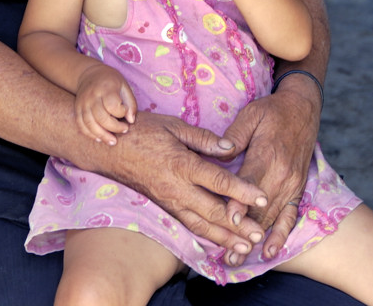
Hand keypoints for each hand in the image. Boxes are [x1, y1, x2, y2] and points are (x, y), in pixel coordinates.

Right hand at [75, 62, 136, 145]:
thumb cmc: (111, 81)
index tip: (126, 113)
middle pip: (101, 117)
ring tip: (112, 141)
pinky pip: (81, 125)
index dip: (121, 112)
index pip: (112, 105)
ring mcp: (82, 103)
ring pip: (90, 124)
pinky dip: (90, 134)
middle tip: (124, 130)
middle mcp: (92, 96)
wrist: (89, 74)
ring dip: (102, 136)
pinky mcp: (77, 109)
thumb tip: (131, 121)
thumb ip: (130, 103)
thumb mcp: (124, 86)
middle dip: (114, 128)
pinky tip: (99, 139)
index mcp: (106, 88)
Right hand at [106, 111, 267, 265]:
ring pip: (200, 225)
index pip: (219, 181)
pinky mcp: (164, 207)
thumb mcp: (174, 126)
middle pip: (213, 211)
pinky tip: (218, 241)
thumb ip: (203, 139)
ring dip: (224, 237)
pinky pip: (187, 225)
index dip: (242, 191)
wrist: (109, 148)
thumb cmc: (142, 131)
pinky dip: (205, 236)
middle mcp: (177, 188)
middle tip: (259, 234)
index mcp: (182, 164)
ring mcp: (169, 201)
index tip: (262, 198)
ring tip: (244, 247)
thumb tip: (230, 149)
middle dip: (238, 225)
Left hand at [218, 77, 320, 260]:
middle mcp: (282, 175)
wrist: (303, 108)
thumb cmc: (272, 110)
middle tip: (225, 255)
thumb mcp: (250, 115)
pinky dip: (281, 236)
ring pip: (272, 218)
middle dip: (242, 232)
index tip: (226, 219)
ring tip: (238, 259)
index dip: (237, 202)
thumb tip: (220, 153)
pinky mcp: (298, 189)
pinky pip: (291, 216)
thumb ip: (234, 136)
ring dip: (256, 240)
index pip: (249, 184)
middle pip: (260, 209)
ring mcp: (292, 184)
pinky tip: (270, 252)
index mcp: (268, 155)